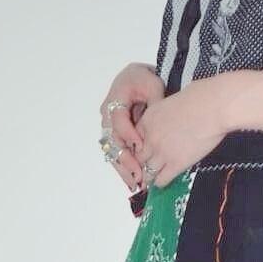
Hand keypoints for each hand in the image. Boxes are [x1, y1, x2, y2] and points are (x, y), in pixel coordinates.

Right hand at [99, 62, 162, 192]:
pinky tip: (132, 180)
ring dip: (123, 168)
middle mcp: (107, 115)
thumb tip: (155, 125)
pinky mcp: (115, 134)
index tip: (141, 148)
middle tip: (136, 176)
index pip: (118, 121)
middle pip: (112, 141)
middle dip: (124, 160)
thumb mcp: (152, 85)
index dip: (129, 135)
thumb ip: (154, 103)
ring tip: (134, 184)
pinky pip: (117, 152)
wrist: (136, 77)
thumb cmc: (144, 79)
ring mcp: (109, 126)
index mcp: (114, 101)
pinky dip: (124, 166)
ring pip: (113, 150)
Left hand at [133, 75, 232, 188]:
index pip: (135, 140)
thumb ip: (165, 116)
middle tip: (147, 167)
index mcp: (148, 120)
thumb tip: (171, 121)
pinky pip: (161, 180)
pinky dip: (161, 182)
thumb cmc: (200, 98)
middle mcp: (150, 138)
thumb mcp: (172, 102)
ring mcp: (161, 152)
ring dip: (150, 175)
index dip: (141, 147)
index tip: (146, 151)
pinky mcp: (176, 163)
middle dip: (143, 163)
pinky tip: (165, 179)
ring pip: (146, 172)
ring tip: (154, 178)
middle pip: (138, 157)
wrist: (213, 107)